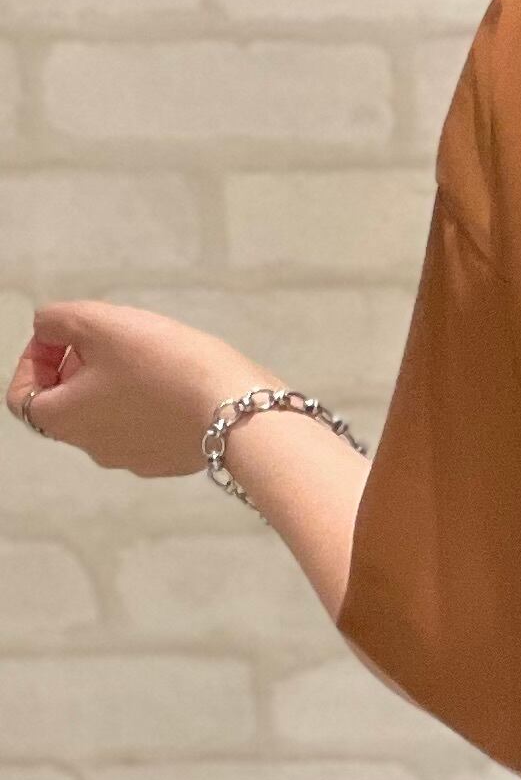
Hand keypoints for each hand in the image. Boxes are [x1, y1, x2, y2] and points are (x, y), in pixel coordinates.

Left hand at [7, 301, 276, 479]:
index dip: (33, 359)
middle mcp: (93, 449)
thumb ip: (57, 319)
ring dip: (115, 384)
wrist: (239, 409)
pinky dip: (149, 402)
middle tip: (110, 339)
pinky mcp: (171, 459)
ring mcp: (134, 459)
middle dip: (79, 367)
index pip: (21, 396)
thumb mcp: (99, 322)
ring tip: (148, 356)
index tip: (64, 336)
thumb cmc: (165, 366)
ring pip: (108, 415)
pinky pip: (146, 427)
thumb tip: (47, 328)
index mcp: (64, 421)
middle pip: (67, 404)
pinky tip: (176, 380)